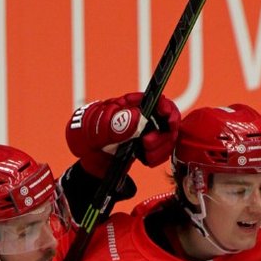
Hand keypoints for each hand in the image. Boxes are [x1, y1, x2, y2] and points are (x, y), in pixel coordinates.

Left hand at [65, 92, 180, 175]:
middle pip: (169, 122)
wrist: (90, 153)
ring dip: (158, 150)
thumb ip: (116, 121)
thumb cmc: (92, 132)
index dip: (167, 109)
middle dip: (163, 136)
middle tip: (146, 143)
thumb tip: (136, 116)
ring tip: (142, 153)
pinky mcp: (150, 147)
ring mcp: (149, 132)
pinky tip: (144, 159)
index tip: (167, 119)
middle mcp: (145, 116)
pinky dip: (155, 158)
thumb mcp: (99, 125)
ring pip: (168, 140)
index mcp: (134, 104)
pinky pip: (163, 153)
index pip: (159, 101)